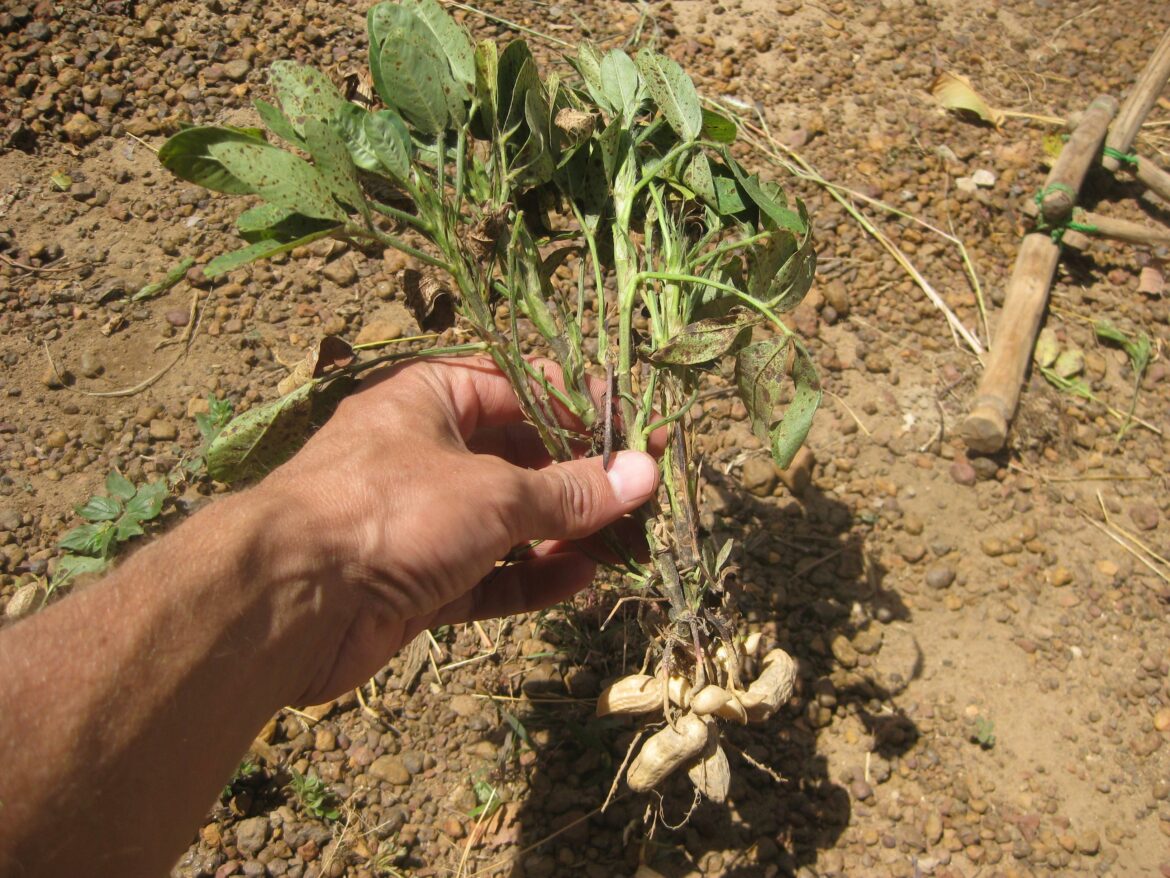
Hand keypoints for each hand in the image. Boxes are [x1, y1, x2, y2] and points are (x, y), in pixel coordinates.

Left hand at [260, 357, 659, 704]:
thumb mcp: (494, 492)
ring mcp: (420, 520)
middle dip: (581, 480)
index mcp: (432, 398)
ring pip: (508, 522)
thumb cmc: (391, 510)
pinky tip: (579, 579)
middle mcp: (426, 452)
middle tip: (642, 497)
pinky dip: (530, 576)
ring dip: (563, 533)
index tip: (637, 431)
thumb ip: (571, 489)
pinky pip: (487, 573)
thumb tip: (643, 473)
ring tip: (625, 544)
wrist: (287, 602)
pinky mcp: (418, 580)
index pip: (522, 387)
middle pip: (520, 458)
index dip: (582, 407)